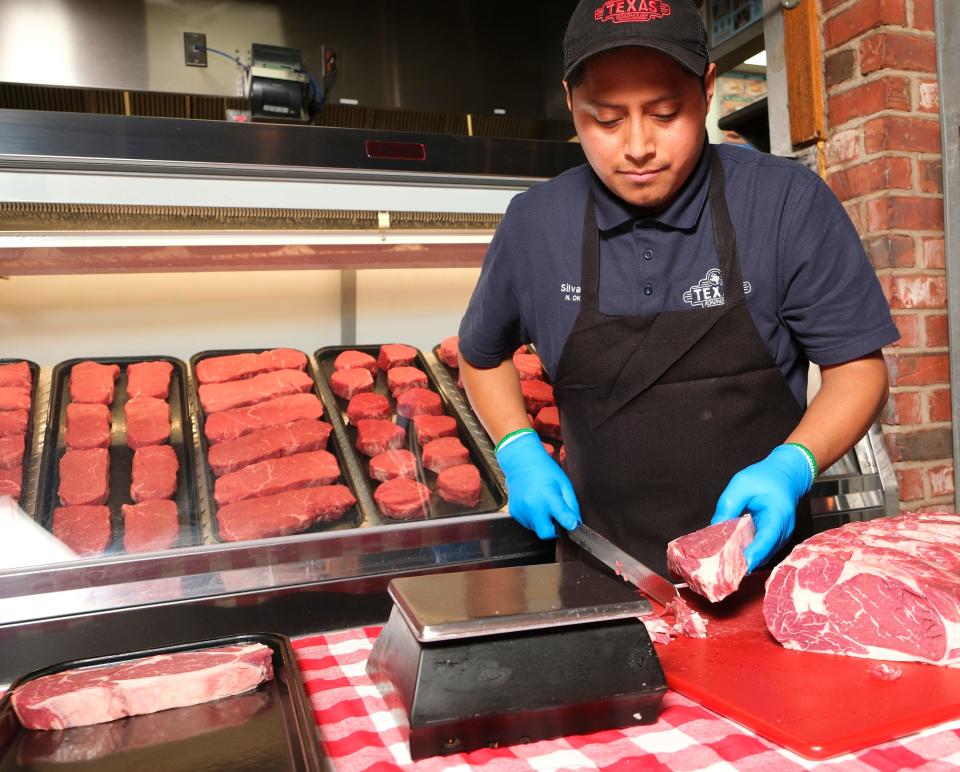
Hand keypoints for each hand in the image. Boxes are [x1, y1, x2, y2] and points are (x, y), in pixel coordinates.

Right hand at [496, 430, 580, 538]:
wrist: (521, 462)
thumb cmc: (545, 471)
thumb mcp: (564, 484)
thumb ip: (572, 505)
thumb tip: (575, 523)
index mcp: (548, 496)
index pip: (561, 516)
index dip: (569, 523)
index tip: (572, 526)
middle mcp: (532, 506)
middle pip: (546, 533)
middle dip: (553, 530)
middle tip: (556, 517)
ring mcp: (521, 511)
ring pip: (537, 529)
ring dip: (543, 522)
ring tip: (542, 504)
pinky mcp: (514, 513)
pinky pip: (528, 523)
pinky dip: (533, 518)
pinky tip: (534, 504)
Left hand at [711, 444, 813, 570]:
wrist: (786, 476)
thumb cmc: (765, 477)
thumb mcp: (741, 484)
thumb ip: (728, 505)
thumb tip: (714, 528)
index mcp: (778, 516)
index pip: (767, 540)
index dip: (754, 553)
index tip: (740, 564)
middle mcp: (782, 532)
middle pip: (763, 553)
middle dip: (742, 560)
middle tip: (719, 564)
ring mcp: (779, 538)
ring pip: (760, 555)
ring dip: (742, 558)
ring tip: (721, 559)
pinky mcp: (773, 540)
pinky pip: (759, 550)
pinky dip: (745, 552)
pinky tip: (730, 550)